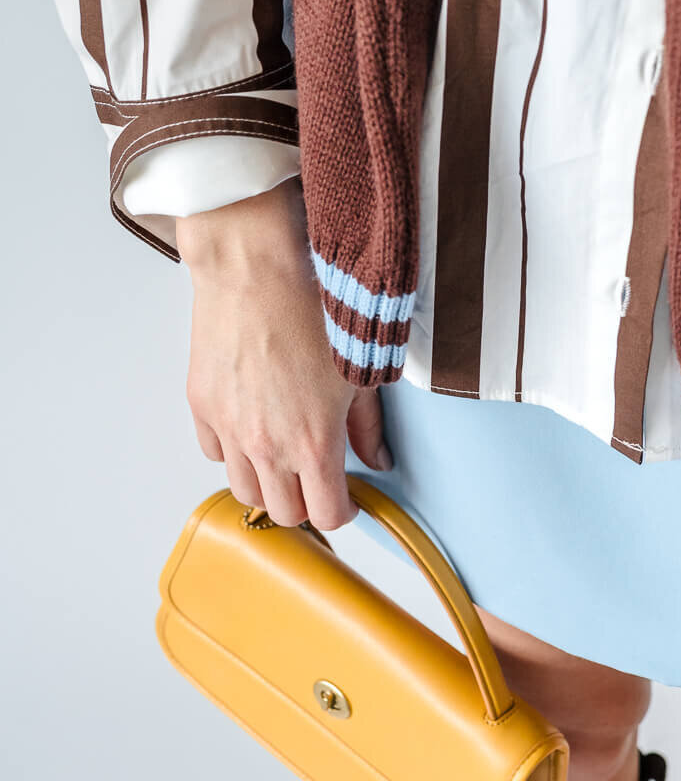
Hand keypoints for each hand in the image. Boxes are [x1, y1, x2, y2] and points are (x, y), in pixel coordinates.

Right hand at [176, 176, 392, 532]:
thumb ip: (367, 426)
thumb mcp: (357, 370)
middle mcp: (267, 447)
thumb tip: (377, 459)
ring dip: (267, 485)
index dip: (343, 513)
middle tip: (317, 480)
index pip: (327, 515)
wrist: (254, 265)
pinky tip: (251, 429)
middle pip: (284, 513)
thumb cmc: (311, 308)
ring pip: (245, 491)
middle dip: (305, 504)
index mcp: (314, 443)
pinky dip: (232, 452)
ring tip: (283, 460)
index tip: (347, 499)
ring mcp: (229, 429)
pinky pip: (214, 453)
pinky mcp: (201, 406)